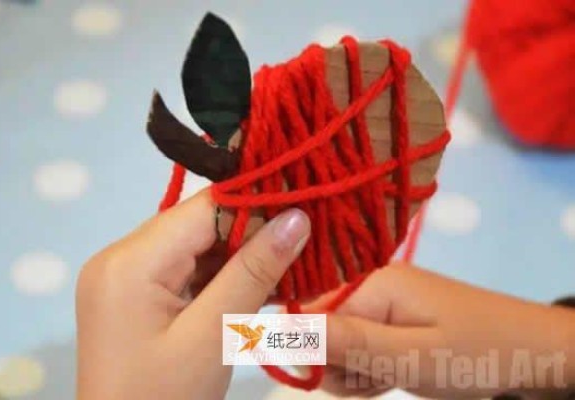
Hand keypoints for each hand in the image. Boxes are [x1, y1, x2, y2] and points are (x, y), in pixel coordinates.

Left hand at [76, 190, 309, 399]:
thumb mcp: (214, 336)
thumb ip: (254, 271)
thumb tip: (296, 216)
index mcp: (130, 261)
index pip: (203, 209)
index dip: (256, 204)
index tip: (305, 208)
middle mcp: (119, 258)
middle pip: (198, 226)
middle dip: (251, 235)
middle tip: (305, 242)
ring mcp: (124, 279)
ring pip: (195, 249)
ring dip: (240, 259)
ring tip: (291, 263)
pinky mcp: (134, 298)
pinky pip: (184, 273)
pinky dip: (220, 279)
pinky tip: (258, 285)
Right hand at [322, 263, 574, 398]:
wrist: (535, 353)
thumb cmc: (475, 354)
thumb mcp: (409, 356)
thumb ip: (347, 342)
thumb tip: (281, 326)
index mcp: (374, 284)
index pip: (312, 316)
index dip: (315, 354)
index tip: (343, 379)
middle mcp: (375, 286)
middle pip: (326, 330)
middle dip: (340, 365)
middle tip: (374, 382)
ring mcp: (387, 302)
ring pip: (343, 343)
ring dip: (358, 371)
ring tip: (391, 379)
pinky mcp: (397, 318)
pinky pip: (365, 345)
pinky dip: (373, 367)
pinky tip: (394, 375)